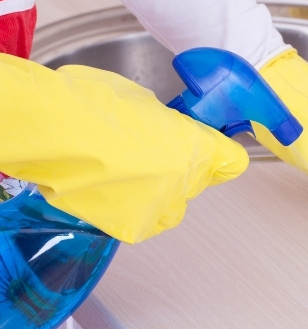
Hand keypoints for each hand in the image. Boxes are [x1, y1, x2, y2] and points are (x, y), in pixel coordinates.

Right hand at [0, 54, 247, 242]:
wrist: (54, 133)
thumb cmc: (93, 106)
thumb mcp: (143, 100)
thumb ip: (166, 121)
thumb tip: (165, 127)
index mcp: (197, 146)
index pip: (232, 161)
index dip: (222, 153)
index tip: (214, 149)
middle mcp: (188, 182)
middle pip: (199, 180)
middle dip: (181, 167)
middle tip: (149, 153)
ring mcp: (162, 208)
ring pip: (173, 203)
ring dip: (158, 191)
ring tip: (124, 172)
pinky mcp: (134, 227)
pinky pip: (144, 218)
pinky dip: (131, 207)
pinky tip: (109, 190)